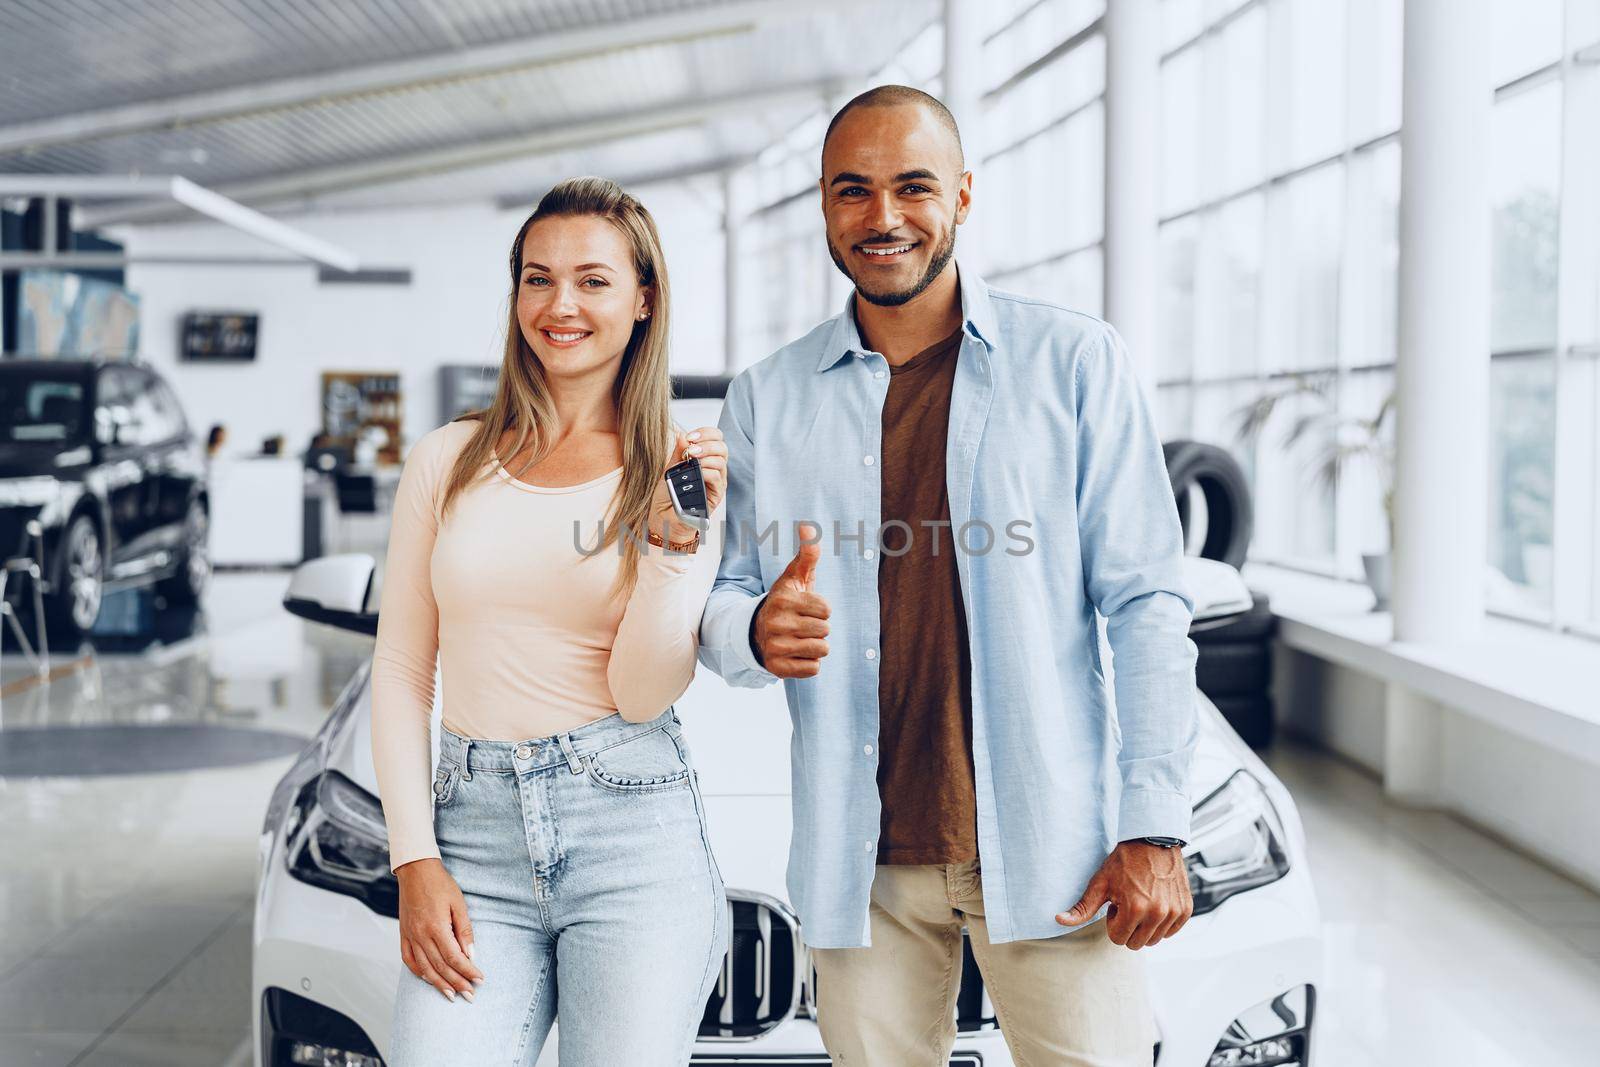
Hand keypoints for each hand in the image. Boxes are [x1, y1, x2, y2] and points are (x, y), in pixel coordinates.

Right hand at [396, 858, 484, 1000]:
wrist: (415, 871)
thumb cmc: (440, 885)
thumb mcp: (458, 904)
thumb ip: (465, 931)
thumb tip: (472, 955)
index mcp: (436, 927)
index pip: (454, 957)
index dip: (467, 971)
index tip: (480, 980)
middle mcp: (421, 935)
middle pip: (440, 967)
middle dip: (457, 983)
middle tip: (470, 995)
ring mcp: (410, 936)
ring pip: (424, 968)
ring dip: (438, 984)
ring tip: (451, 996)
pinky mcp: (403, 935)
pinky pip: (408, 960)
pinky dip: (419, 972)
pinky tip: (428, 980)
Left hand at [648, 426, 726, 543]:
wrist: (663, 517)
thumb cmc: (668, 495)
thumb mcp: (671, 468)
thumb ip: (678, 453)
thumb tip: (683, 435)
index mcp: (705, 459)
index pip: (715, 439)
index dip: (706, 433)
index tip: (690, 436)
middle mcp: (714, 469)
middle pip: (722, 447)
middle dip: (707, 443)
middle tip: (691, 449)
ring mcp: (716, 482)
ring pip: (721, 461)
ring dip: (706, 456)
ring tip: (691, 459)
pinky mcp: (715, 495)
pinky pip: (717, 478)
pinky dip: (707, 471)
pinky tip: (697, 472)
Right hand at [753, 523, 829, 678]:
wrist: (758, 632)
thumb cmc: (786, 602)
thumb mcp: (795, 578)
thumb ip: (807, 554)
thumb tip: (808, 526)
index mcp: (783, 600)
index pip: (826, 609)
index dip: (821, 609)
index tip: (806, 608)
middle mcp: (776, 624)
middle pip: (825, 630)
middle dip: (819, 628)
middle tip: (802, 624)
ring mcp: (775, 647)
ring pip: (821, 650)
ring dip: (816, 646)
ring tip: (800, 639)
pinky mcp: (777, 669)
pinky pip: (812, 669)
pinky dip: (809, 663)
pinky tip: (795, 654)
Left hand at [1055, 840, 1192, 949]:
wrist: (1152, 841)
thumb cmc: (1123, 862)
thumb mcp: (1099, 884)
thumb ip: (1081, 908)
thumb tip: (1058, 920)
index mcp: (1135, 909)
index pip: (1118, 939)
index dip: (1113, 922)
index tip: (1116, 904)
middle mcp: (1158, 913)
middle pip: (1137, 944)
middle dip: (1129, 927)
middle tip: (1128, 903)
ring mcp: (1174, 912)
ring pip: (1154, 939)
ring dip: (1145, 925)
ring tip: (1142, 900)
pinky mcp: (1186, 909)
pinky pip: (1171, 931)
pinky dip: (1162, 923)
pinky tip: (1156, 902)